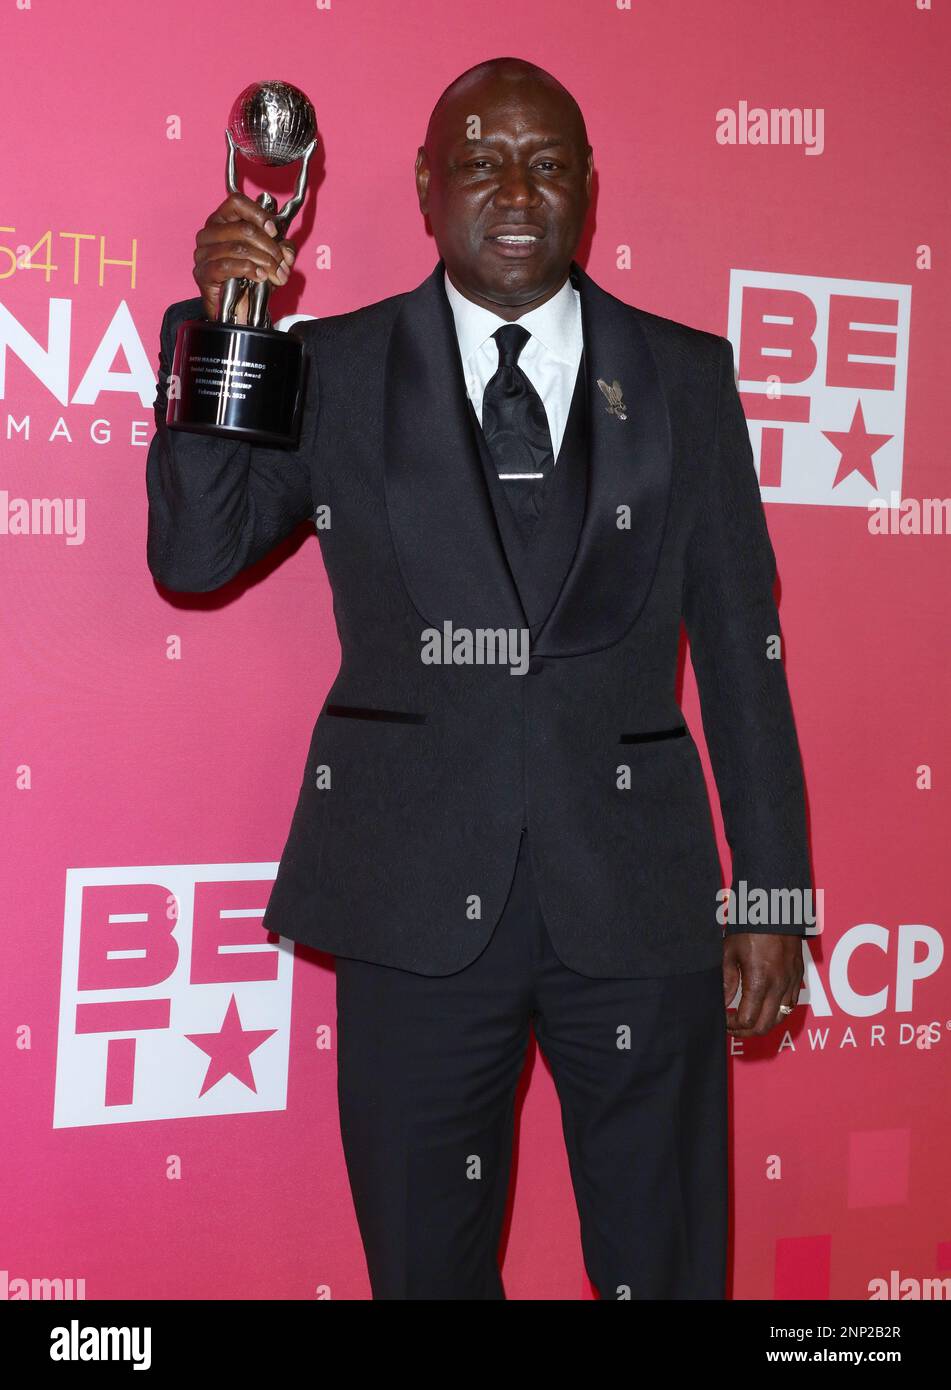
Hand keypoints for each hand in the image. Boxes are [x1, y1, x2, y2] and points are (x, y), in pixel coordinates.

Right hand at [192, 191, 295, 322]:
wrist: (237, 310)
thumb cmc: (251, 279)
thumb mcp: (273, 259)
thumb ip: (283, 249)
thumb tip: (287, 249)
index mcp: (223, 220)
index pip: (236, 202)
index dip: (258, 214)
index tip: (274, 231)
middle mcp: (209, 233)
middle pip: (243, 228)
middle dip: (270, 247)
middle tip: (282, 263)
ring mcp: (203, 253)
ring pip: (239, 248)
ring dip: (265, 262)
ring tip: (276, 274)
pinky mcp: (202, 273)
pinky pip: (227, 265)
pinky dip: (249, 270)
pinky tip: (260, 277)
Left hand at [722, 933, 803, 1036]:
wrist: (775, 910)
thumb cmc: (749, 929)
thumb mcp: (729, 953)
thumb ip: (726, 982)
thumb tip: (723, 1003)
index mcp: (759, 981)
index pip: (747, 1020)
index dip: (733, 1026)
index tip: (723, 1020)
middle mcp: (778, 986)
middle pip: (765, 1026)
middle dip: (747, 1032)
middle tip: (733, 1027)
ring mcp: (791, 983)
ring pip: (780, 1019)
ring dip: (763, 1024)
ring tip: (748, 1021)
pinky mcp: (798, 977)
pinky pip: (791, 1005)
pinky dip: (777, 1013)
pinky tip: (765, 1007)